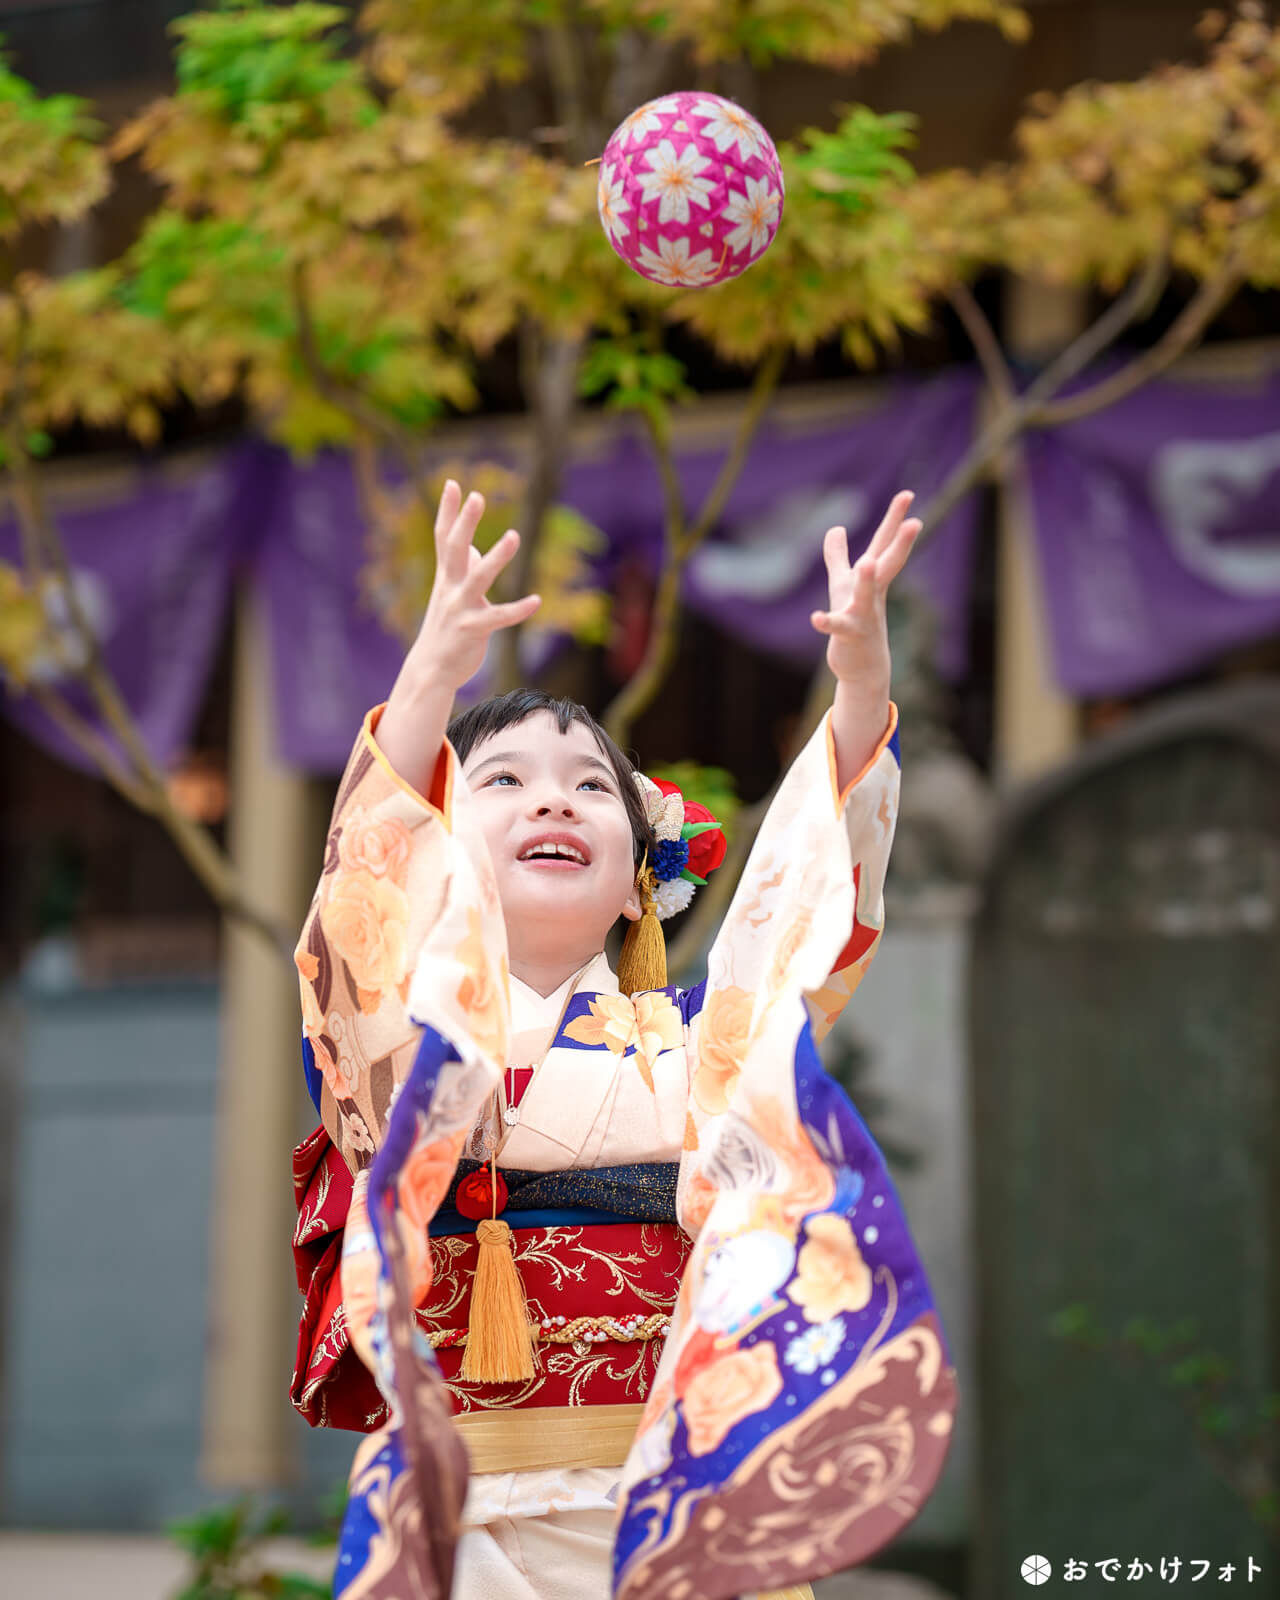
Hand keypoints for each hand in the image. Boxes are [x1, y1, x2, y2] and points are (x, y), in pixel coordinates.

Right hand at [413, 479, 540, 691]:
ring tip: (514, 535)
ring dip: (496, 557)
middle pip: (455, 549)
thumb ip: (462, 570)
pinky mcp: (473, 631)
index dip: (447, 511)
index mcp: (446, 577)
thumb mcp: (451, 594)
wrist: (432, 669)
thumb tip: (474, 549)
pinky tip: (537, 601)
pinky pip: (499, 618)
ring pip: (478, 578)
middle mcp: (450, 588)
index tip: (452, 484)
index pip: (444, 538)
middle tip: (478, 496)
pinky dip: (518, 609)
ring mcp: (460, 609)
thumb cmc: (446, 628)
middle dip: (466, 522)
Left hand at [810, 490, 920, 689]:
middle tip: (915, 522)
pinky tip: (816, 618)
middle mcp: (873, 593)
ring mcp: (864, 614)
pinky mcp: (849, 634)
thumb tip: (836, 528)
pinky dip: (828, 622)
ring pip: (866, 596)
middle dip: (901, 543)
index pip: (884, 543)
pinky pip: (838, 627)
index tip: (907, 494)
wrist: (863, 666)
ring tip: (867, 562)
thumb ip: (838, 556)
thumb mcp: (843, 583)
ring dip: (868, 580)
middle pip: (888, 564)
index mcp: (872, 578)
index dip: (894, 519)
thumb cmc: (854, 620)